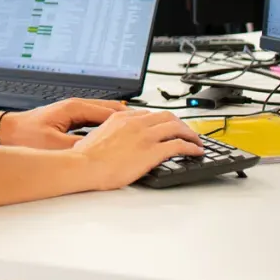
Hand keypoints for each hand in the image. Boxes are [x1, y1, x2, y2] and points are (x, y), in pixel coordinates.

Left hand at [2, 99, 131, 148]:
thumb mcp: (53, 145)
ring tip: (136, 127)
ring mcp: (70, 111)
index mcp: (74, 108)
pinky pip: (92, 119)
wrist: (4, 131)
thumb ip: (76, 148)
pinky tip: (111, 133)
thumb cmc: (24, 135)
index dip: (129, 118)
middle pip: (109, 110)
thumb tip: (96, 152)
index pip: (109, 111)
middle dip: (128, 117)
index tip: (144, 123)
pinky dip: (105, 125)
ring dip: (117, 120)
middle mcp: (74, 106)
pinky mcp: (66, 119)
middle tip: (147, 124)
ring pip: (101, 114)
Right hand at [73, 109, 203, 190]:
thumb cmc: (85, 156)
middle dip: (180, 124)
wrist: (84, 165)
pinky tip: (195, 152)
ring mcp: (145, 136)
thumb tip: (114, 140)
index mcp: (121, 118)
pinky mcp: (152, 151)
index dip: (162, 121)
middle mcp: (136, 123)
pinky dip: (191, 147)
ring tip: (196, 142)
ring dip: (190, 134)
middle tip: (186, 132)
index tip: (166, 127)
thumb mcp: (97, 135)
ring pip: (177, 127)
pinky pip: (179, 145)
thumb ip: (110, 133)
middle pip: (167, 116)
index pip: (149, 114)